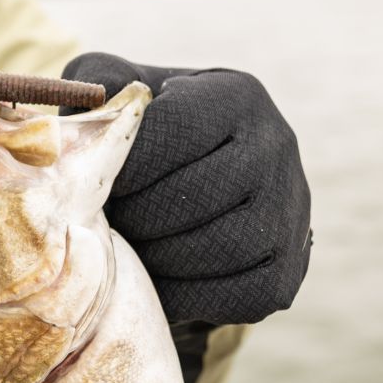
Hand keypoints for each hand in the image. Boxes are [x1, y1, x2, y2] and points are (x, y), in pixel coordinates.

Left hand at [61, 52, 311, 323]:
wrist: (204, 184)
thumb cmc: (146, 133)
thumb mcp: (117, 89)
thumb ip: (97, 86)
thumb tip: (91, 115)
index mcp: (235, 95)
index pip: (174, 132)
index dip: (127, 166)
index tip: (104, 183)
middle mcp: (277, 145)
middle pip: (195, 195)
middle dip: (137, 216)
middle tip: (111, 222)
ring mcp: (292, 209)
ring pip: (217, 248)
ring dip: (157, 257)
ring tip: (130, 247)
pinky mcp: (288, 269)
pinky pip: (233, 295)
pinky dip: (183, 296)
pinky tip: (157, 278)